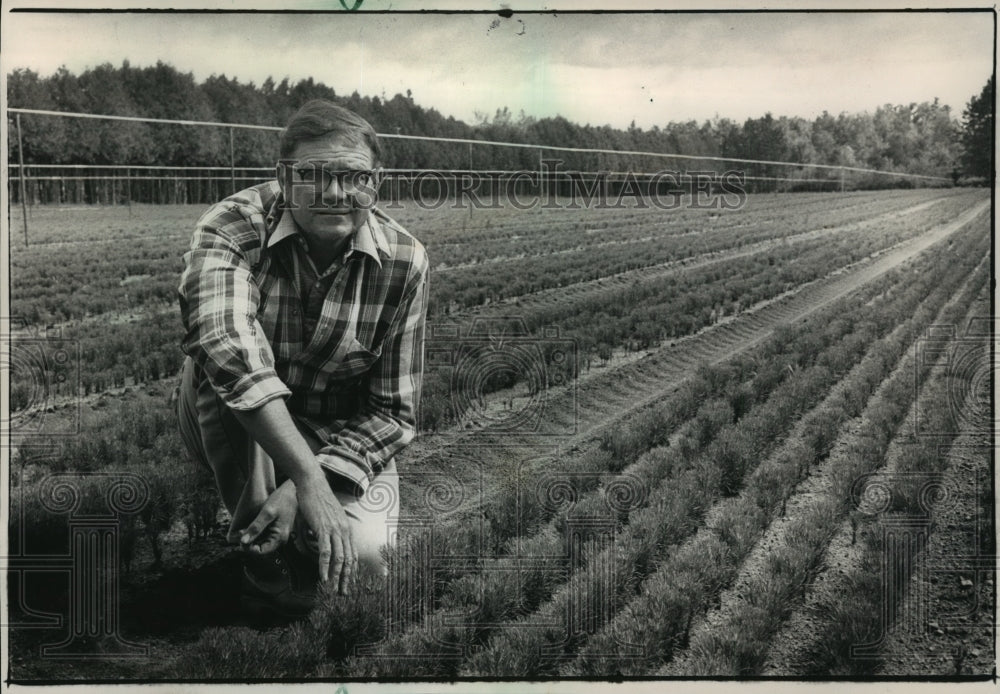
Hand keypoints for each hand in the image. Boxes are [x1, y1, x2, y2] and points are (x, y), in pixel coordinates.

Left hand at [239, 479, 296, 554]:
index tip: (240, 538)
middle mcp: (280, 539)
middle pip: (261, 548)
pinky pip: (264, 536)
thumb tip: (243, 542)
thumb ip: (255, 528)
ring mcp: (279, 535)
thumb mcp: (267, 513)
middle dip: (249, 543)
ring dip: (252, 538)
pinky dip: (256, 533)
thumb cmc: (282, 500)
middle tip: (241, 532)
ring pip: (262, 543)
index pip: (260, 552)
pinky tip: (251, 526)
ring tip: (244, 529)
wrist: (292, 490)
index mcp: (279, 538)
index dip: (248, 548)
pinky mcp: (277, 530)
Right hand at [294, 470, 356, 594]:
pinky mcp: (324, 528)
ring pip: (340, 559)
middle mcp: (344, 530)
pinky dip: (325, 567)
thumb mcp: (326, 518)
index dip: (351, 571)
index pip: (353, 554)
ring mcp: (335, 530)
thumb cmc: (317, 499)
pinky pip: (326, 552)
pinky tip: (323, 578)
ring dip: (337, 578)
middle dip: (347, 580)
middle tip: (343, 595)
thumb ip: (327, 531)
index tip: (349, 584)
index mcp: (346, 529)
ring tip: (333, 592)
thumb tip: (322, 542)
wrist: (312, 483)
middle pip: (349, 560)